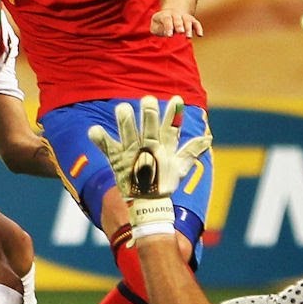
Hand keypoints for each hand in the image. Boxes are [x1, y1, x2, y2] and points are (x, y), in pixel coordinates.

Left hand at [88, 95, 209, 237]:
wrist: (149, 204)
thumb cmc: (164, 183)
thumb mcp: (181, 167)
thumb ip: (192, 151)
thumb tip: (208, 138)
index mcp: (164, 149)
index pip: (172, 129)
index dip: (174, 114)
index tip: (177, 99)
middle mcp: (149, 151)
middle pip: (150, 130)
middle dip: (150, 116)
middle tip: (148, 100)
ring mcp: (132, 156)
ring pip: (129, 136)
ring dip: (126, 123)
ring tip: (122, 107)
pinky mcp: (117, 162)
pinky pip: (107, 149)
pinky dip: (101, 140)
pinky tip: (94, 129)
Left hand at [150, 8, 203, 37]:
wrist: (172, 13)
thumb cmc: (161, 23)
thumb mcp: (155, 26)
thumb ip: (157, 30)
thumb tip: (164, 32)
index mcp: (165, 15)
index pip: (167, 19)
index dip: (168, 27)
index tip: (169, 35)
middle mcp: (175, 15)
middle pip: (177, 19)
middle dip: (179, 25)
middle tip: (180, 32)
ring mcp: (184, 17)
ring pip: (187, 20)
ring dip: (188, 28)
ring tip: (188, 37)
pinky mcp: (191, 21)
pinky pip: (196, 23)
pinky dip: (199, 28)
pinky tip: (200, 35)